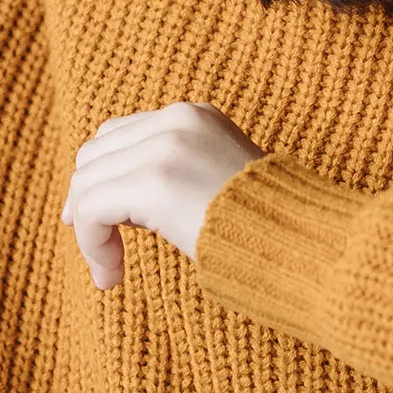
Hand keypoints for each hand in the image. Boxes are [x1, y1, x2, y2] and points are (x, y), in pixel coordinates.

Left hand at [61, 103, 262, 285]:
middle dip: (87, 203)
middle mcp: (177, 120)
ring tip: (110, 273)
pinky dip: (92, 245)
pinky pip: (92, 209)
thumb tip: (124, 204)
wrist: (306, 242)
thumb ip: (179, 176)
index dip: (99, 176)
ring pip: (87, 184)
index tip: (96, 221)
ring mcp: (165, 147)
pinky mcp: (155, 182)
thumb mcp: (221, 184)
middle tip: (101, 251)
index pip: (118, 134)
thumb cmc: (271, 230)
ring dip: (90, 234)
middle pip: (95, 154)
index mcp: (195, 116)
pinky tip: (110, 276)